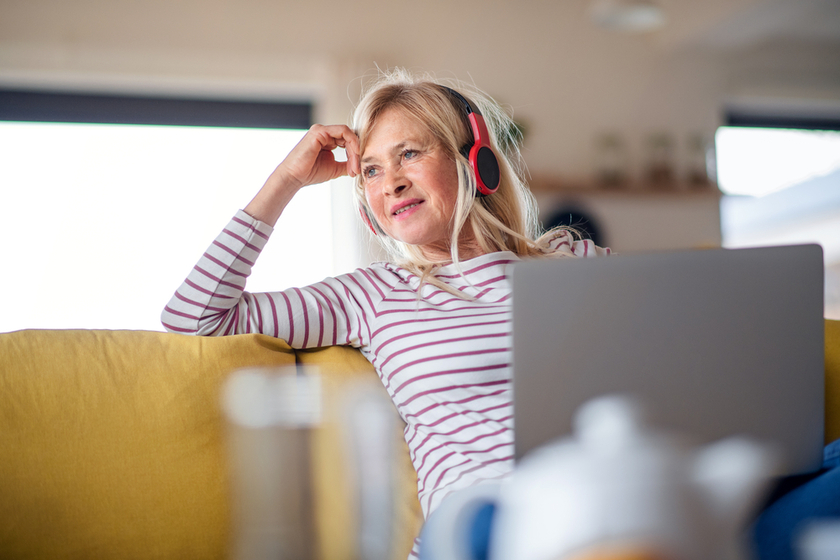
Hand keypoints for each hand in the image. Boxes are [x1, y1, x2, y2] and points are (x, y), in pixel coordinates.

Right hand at [245, 124, 361, 225]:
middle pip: (350, 137)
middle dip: (357, 154)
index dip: (356, 154)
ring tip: (354, 166)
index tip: (356, 171)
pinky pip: (343, 131)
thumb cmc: (310, 173)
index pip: (349, 141)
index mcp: (327, 140)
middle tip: (357, 170)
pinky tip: (352, 156)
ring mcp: (322, 130)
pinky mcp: (320, 131)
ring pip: (348, 134)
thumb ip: (346, 164)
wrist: (294, 177)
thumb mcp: (334, 168)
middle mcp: (325, 133)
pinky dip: (352, 143)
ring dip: (355, 150)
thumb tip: (358, 165)